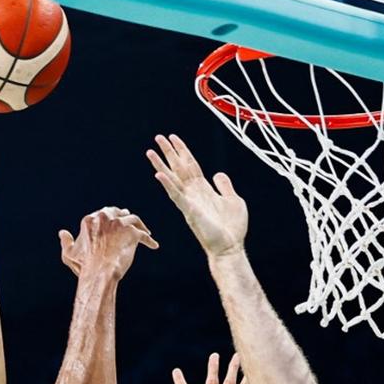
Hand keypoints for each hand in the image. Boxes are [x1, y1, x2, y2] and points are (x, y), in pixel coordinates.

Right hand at [58, 207, 158, 280]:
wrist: (99, 273)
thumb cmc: (84, 266)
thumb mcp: (69, 254)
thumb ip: (66, 242)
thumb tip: (62, 232)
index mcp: (90, 220)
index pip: (104, 213)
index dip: (112, 218)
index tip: (117, 222)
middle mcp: (105, 218)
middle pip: (119, 212)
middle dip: (125, 216)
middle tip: (132, 223)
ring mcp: (119, 224)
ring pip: (134, 220)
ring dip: (140, 225)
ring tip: (145, 232)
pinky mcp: (132, 232)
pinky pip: (144, 235)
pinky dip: (149, 240)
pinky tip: (153, 245)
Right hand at [146, 134, 246, 256]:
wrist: (230, 246)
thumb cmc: (232, 227)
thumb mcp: (233, 200)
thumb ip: (224, 186)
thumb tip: (217, 173)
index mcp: (203, 189)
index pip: (190, 165)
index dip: (182, 151)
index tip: (173, 138)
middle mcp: (193, 193)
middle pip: (178, 168)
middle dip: (169, 152)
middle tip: (158, 137)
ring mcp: (189, 201)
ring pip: (172, 179)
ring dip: (161, 165)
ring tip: (150, 151)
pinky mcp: (189, 211)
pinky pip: (176, 195)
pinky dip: (168, 185)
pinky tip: (159, 174)